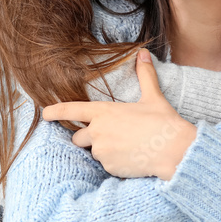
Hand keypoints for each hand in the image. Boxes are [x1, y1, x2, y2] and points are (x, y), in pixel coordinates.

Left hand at [43, 50, 196, 179]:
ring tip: (127, 145)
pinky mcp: (110, 168)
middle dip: (88, 137)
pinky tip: (132, 157)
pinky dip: (115, 162)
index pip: (71, 110)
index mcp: (104, 112)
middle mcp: (98, 132)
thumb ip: (144, 75)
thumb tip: (142, 53)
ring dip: (104, 149)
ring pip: (94, 152)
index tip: (45, 114)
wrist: (175, 150)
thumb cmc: (163, 122)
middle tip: (112, 134)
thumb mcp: (153, 97)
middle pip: (78, 138)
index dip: (55, 112)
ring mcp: (102, 152)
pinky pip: (106, 165)